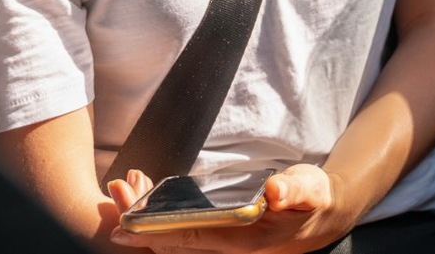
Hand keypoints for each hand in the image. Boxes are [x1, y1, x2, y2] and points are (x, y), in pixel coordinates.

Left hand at [109, 164, 350, 252]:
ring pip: (174, 237)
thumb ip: (294, 190)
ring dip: (146, 218)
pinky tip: (145, 194)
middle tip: (115, 193)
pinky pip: (181, 230)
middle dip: (140, 222)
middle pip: (174, 241)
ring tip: (124, 188)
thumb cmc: (311, 200)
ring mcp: (220, 242)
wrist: (319, 216)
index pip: (191, 239)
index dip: (156, 233)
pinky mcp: (218, 234)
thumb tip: (275, 191)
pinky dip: (159, 216)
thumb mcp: (309, 190)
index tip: (124, 225)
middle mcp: (226, 247)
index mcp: (243, 241)